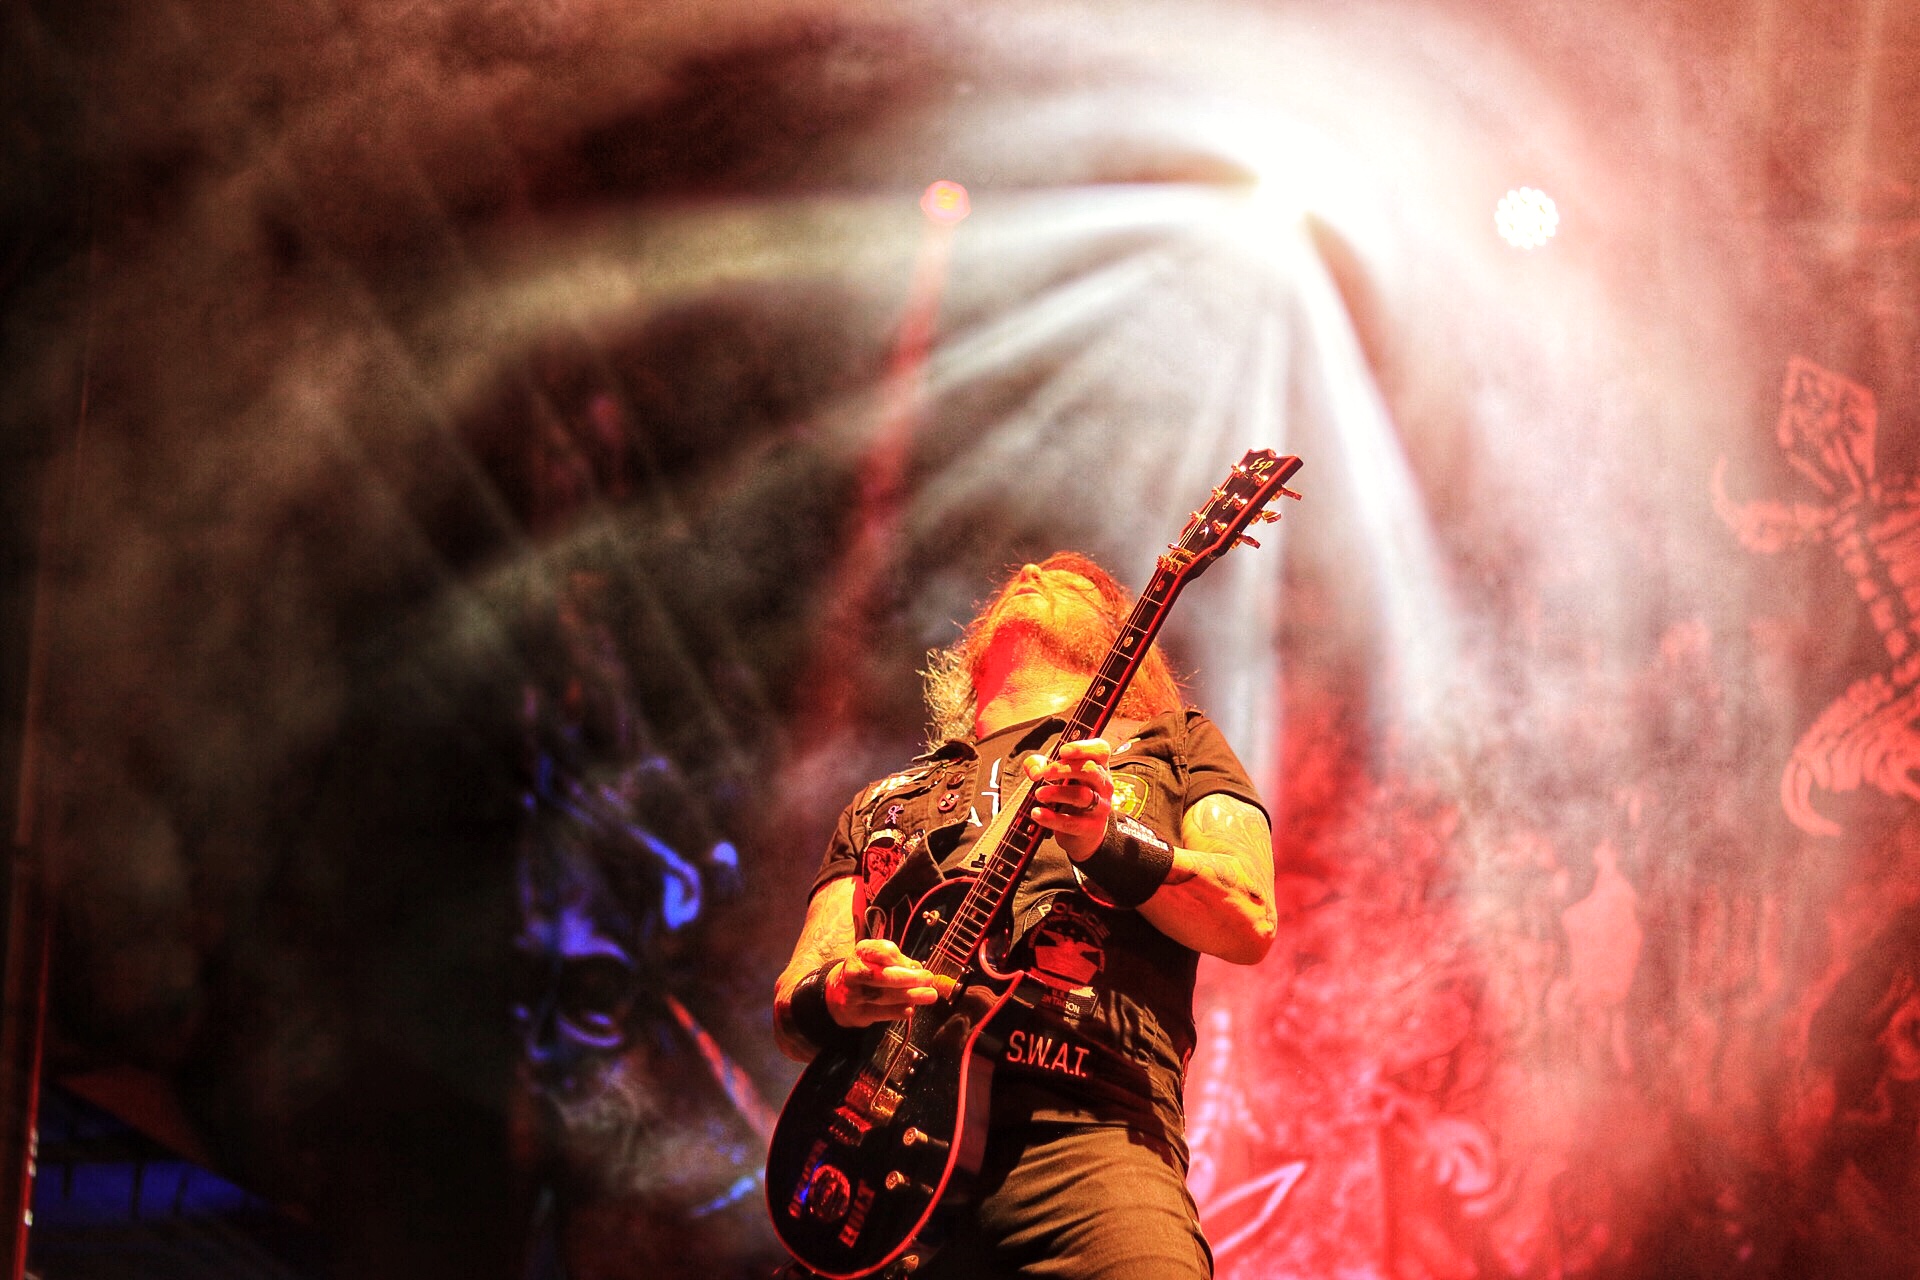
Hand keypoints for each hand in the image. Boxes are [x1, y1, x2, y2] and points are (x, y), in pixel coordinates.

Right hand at [825, 939, 954, 1026]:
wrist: (839, 993)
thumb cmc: (868, 972)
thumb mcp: (879, 960)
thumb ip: (899, 963)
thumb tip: (917, 969)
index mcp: (861, 952)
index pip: (881, 951)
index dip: (900, 958)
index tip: (915, 965)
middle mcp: (853, 971)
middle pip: (881, 975)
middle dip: (907, 978)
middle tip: (928, 979)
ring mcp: (852, 993)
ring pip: (881, 995)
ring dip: (908, 995)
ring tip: (928, 995)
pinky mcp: (856, 1013)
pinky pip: (878, 1013)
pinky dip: (896, 1011)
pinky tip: (910, 1009)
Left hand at [1025, 737, 1112, 861]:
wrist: (1084, 832)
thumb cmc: (1071, 795)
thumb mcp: (1058, 776)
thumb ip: (1041, 765)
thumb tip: (1034, 770)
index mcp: (1098, 766)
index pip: (1100, 750)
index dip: (1082, 748)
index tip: (1062, 750)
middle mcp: (1103, 784)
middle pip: (1090, 770)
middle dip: (1064, 769)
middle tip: (1045, 773)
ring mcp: (1100, 807)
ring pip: (1082, 796)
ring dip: (1057, 793)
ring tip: (1039, 793)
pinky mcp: (1092, 828)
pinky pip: (1072, 822)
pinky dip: (1052, 818)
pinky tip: (1037, 813)